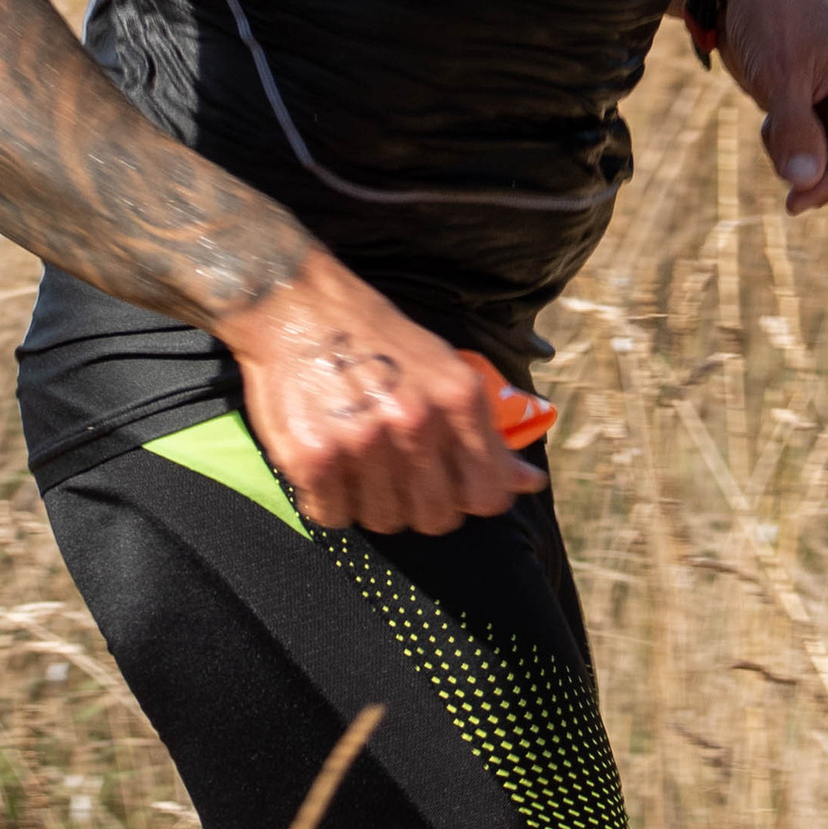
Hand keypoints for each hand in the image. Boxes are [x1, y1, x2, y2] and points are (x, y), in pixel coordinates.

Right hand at [223, 250, 544, 534]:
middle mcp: (414, 423)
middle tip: (398, 475)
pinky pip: (333, 516)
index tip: (450, 487)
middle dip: (421, 505)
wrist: (297, 307)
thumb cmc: (378, 342)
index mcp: (458, 400)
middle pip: (437, 518)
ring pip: (385, 520)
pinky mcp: (313, 458)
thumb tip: (530, 483)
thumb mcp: (446, 372)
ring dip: (373, 503)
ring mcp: (362, 442)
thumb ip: (486, 433)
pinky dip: (329, 501)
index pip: (488, 495)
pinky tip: (329, 467)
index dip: (470, 498)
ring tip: (359, 464)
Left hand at [720, 0, 827, 214]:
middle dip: (820, 176)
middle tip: (781, 171)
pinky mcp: (827, 115)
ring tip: (774, 125)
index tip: (793, 203)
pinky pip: (816, 156)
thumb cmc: (771, 21)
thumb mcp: (781, 76)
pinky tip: (772, 121)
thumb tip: (805, 183)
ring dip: (801, 161)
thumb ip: (795, 130)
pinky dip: (791, 151)